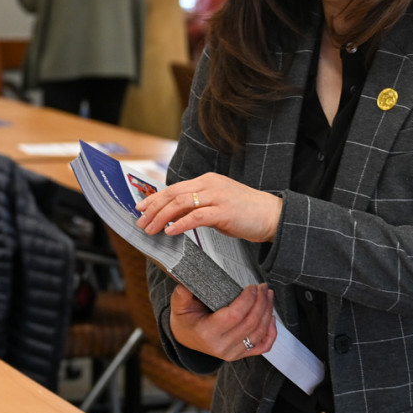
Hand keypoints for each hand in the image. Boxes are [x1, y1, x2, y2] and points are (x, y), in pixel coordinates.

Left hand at [134, 172, 282, 242]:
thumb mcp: (218, 205)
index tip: (140, 208)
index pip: (174, 187)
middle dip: (153, 208)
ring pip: (180, 204)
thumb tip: (175, 217)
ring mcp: (217, 196)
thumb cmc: (246, 212)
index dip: (154, 198)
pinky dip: (180, 224)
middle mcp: (210, 185)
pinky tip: (170, 231)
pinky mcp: (224, 211)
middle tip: (140, 222)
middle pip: (173, 194)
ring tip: (150, 229)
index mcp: (207, 181)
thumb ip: (198, 207)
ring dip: (161, 217)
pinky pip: (196, 216)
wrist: (272, 215)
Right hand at [169, 282, 277, 360]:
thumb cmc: (186, 319)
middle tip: (263, 287)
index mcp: (207, 333)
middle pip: (250, 323)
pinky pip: (263, 347)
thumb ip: (183, 293)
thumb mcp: (179, 305)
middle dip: (261, 302)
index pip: (234, 315)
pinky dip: (271, 333)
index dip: (248, 300)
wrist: (186, 338)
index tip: (252, 287)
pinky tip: (272, 318)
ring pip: (259, 332)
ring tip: (268, 296)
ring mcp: (233, 353)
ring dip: (268, 312)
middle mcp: (221, 346)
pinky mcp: (241, 355)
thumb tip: (189, 281)